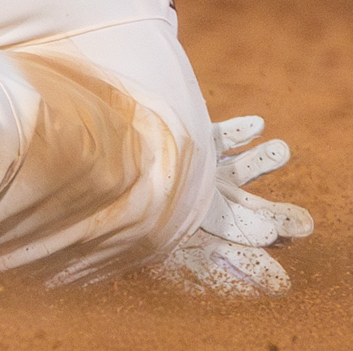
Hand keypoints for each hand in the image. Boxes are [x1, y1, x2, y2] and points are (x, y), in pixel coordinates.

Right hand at [153, 115, 312, 295]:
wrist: (110, 170)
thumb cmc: (152, 212)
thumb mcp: (198, 245)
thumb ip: (238, 263)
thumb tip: (283, 286)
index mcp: (205, 225)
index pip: (246, 232)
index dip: (273, 229)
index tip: (296, 229)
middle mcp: (204, 199)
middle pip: (246, 204)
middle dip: (273, 209)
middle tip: (301, 216)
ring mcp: (197, 171)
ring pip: (236, 168)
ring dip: (262, 160)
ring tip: (283, 150)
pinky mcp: (187, 143)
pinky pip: (217, 138)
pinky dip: (238, 133)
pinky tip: (258, 126)